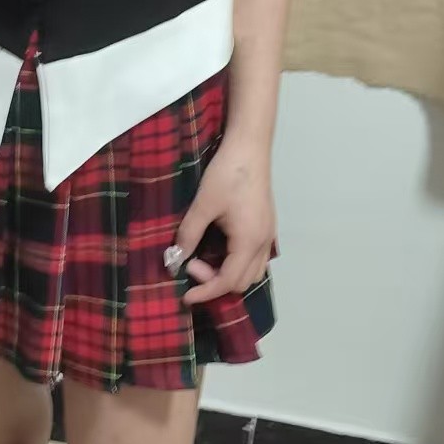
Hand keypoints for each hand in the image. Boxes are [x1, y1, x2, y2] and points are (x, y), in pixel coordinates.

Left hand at [174, 136, 275, 305]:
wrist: (250, 147)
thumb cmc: (227, 173)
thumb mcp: (203, 205)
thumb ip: (188, 235)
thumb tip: (175, 259)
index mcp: (249, 241)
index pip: (228, 281)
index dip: (205, 292)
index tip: (185, 296)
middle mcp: (264, 243)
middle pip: (242, 282)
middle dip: (214, 281)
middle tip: (191, 261)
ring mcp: (268, 235)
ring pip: (252, 272)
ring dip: (228, 274)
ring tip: (205, 256)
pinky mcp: (267, 226)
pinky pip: (255, 258)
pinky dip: (237, 263)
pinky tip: (219, 248)